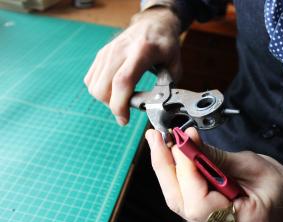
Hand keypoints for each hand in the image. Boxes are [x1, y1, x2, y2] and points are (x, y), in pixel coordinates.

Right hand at [84, 8, 181, 124]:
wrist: (152, 23)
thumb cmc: (164, 44)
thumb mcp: (175, 63)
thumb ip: (168, 85)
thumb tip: (160, 105)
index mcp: (142, 51)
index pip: (123, 81)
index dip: (120, 105)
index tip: (124, 119)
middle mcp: (120, 51)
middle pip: (103, 88)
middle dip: (113, 106)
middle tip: (127, 109)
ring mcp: (107, 52)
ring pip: (94, 87)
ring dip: (106, 100)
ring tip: (123, 98)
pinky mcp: (100, 55)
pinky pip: (91, 81)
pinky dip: (100, 91)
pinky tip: (115, 90)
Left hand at [145, 128, 282, 221]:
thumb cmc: (280, 185)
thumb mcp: (252, 164)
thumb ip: (215, 157)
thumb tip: (187, 142)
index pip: (200, 203)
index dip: (186, 171)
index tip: (179, 140)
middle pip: (181, 203)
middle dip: (165, 166)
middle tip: (156, 138)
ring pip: (178, 201)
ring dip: (167, 169)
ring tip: (160, 142)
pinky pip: (184, 200)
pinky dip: (176, 176)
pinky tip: (172, 157)